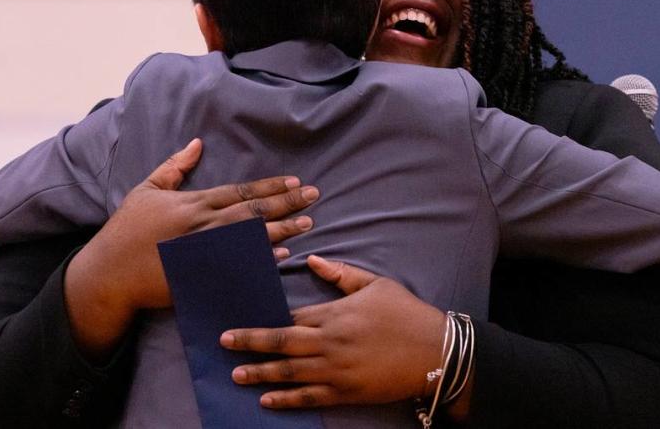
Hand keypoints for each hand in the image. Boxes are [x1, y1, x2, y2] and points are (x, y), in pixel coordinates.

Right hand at [65, 138, 317, 359]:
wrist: (109, 273)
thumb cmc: (126, 230)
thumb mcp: (147, 189)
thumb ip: (174, 166)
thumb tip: (196, 143)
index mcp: (193, 203)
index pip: (240, 191)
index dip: (269, 186)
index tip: (294, 181)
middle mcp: (202, 225)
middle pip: (253, 211)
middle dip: (286, 203)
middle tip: (314, 196)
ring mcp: (203, 252)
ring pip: (251, 237)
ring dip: (281, 229)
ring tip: (307, 222)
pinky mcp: (200, 276)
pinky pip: (239, 267)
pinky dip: (261, 260)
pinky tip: (282, 255)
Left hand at [220, 255, 446, 407]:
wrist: (434, 351)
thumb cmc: (405, 314)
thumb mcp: (375, 284)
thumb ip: (341, 274)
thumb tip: (314, 260)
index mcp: (335, 313)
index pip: (292, 317)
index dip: (266, 318)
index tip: (242, 317)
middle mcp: (330, 342)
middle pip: (281, 343)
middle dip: (250, 342)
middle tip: (224, 342)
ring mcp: (336, 370)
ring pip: (289, 372)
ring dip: (260, 373)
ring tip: (236, 374)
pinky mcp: (345, 392)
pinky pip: (309, 398)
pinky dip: (286, 400)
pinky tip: (266, 400)